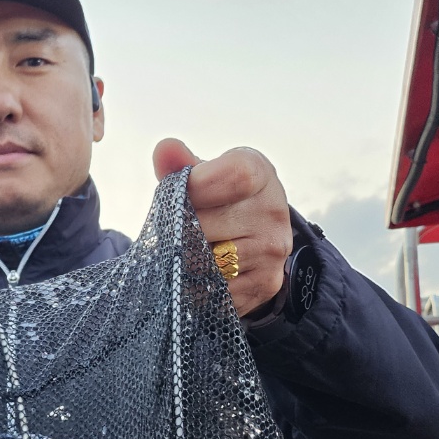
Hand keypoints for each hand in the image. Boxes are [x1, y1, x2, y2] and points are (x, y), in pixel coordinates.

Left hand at [152, 139, 291, 315]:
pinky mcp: (265, 283)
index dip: (197, 187)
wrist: (255, 235)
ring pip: (206, 261)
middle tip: (177, 228)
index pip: (234, 177)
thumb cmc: (220, 198)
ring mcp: (272, 251)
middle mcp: (274, 211)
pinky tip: (200, 273)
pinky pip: (215, 289)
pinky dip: (199, 285)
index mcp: (260, 173)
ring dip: (185, 261)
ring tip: (187, 250)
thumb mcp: (204, 175)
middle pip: (205, 225)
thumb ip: (180, 165)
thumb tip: (165, 149)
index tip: (179, 194)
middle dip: (179, 230)